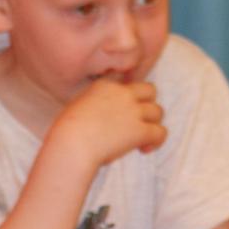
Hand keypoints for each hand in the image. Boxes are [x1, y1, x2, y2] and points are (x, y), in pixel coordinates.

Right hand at [51, 79, 166, 167]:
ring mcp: (133, 111)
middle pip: (149, 90)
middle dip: (147, 102)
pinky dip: (156, 141)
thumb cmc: (67, 129)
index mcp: (105, 85)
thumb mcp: (78, 104)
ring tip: (142, 137)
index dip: (127, 93)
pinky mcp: (140, 130)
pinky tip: (144, 148)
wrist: (73, 142)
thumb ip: (93, 102)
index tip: (123, 106)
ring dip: (152, 123)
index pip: (125, 79)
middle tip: (139, 117)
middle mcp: (123, 93)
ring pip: (158, 111)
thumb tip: (99, 112)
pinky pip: (160, 132)